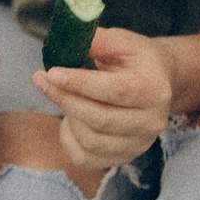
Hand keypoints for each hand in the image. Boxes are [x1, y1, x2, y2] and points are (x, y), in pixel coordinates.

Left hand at [33, 27, 173, 169]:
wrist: (158, 83)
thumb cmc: (136, 60)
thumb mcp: (122, 41)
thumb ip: (97, 40)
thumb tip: (67, 40)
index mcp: (154, 90)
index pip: (115, 92)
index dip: (81, 84)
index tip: (52, 72)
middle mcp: (151, 122)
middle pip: (101, 120)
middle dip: (65, 99)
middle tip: (42, 79)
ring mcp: (138, 144)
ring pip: (92, 142)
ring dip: (68, 117)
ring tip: (62, 95)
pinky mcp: (123, 157)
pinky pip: (86, 159)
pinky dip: (69, 139)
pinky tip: (69, 119)